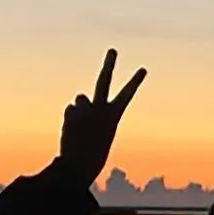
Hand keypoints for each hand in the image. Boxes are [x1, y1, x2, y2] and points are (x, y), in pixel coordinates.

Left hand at [58, 49, 146, 188]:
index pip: (126, 94)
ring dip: (82, 107)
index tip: (143, 68)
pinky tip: (73, 130)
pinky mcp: (70, 112)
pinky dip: (72, 117)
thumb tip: (79, 96)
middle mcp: (100, 108)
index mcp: (113, 116)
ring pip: (81, 99)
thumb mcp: (99, 131)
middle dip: (109, 64)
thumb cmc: (94, 153)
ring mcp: (84, 109)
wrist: (79, 164)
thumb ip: (91, 109)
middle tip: (113, 50)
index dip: (135, 81)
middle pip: (104, 81)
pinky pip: (71, 109)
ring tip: (82, 125)